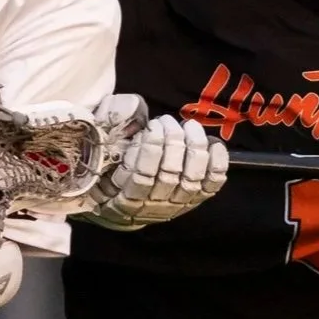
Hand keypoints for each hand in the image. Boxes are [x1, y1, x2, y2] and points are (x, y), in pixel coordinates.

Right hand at [84, 106, 227, 229]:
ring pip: (190, 178)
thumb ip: (112, 132)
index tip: (150, 127)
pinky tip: (213, 144)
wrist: (123, 209)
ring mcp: (175, 206)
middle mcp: (151, 206)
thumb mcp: (102, 155)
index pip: (140, 176)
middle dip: (171, 142)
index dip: (150, 148)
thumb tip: (134, 110)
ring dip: (192, 147)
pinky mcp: (193, 202)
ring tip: (188, 126)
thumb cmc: (110, 172)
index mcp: (123, 198)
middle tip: (166, 121)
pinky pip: (210, 186)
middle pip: (169, 175)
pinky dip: (216, 164)